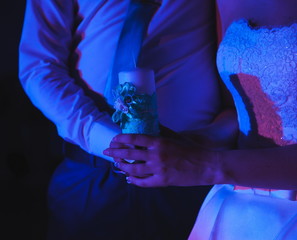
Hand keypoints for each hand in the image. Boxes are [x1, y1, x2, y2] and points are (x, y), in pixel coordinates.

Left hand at [103, 134, 221, 186]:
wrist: (206, 165)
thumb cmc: (191, 149)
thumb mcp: (175, 136)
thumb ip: (161, 130)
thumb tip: (149, 123)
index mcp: (159, 142)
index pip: (134, 139)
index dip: (121, 139)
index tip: (113, 139)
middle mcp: (156, 155)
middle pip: (129, 154)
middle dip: (115, 153)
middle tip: (106, 152)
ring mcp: (158, 169)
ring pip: (133, 169)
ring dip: (122, 166)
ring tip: (117, 164)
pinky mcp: (162, 181)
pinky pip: (143, 182)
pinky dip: (134, 180)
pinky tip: (129, 178)